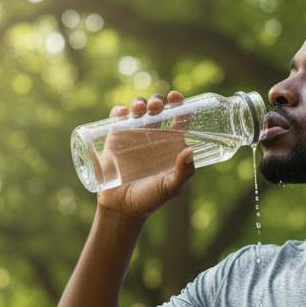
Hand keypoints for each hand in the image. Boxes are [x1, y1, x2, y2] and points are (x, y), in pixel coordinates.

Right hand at [95, 90, 194, 219]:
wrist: (122, 209)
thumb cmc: (150, 199)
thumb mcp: (171, 188)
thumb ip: (183, 172)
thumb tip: (190, 150)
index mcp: (171, 144)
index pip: (179, 118)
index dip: (180, 104)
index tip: (176, 97)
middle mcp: (154, 137)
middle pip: (158, 109)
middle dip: (157, 101)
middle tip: (156, 107)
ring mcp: (134, 136)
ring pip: (138, 110)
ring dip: (139, 103)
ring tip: (139, 109)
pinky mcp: (115, 139)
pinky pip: (117, 119)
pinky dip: (119, 111)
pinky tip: (122, 113)